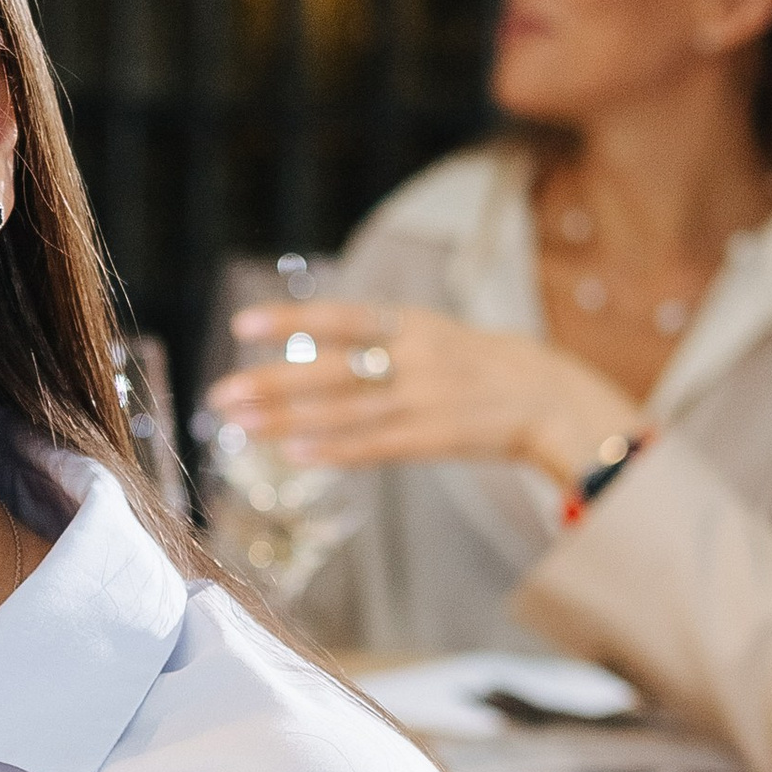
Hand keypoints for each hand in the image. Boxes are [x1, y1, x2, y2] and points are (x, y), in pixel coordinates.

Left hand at [207, 297, 639, 490]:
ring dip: (289, 421)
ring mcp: (427, 398)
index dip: (291, 319)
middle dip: (273, 383)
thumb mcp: (431, 333)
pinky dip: (335, 450)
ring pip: (345, 412)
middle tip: (221, 395)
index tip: (241, 325)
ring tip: (241, 428)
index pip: (340, 317)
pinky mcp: (437, 437)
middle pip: (331, 371)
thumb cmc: (478, 364)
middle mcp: (416, 356)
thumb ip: (376, 340)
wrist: (550, 395)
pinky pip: (377, 446)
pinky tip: (295, 454)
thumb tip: (306, 351)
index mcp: (412, 323)